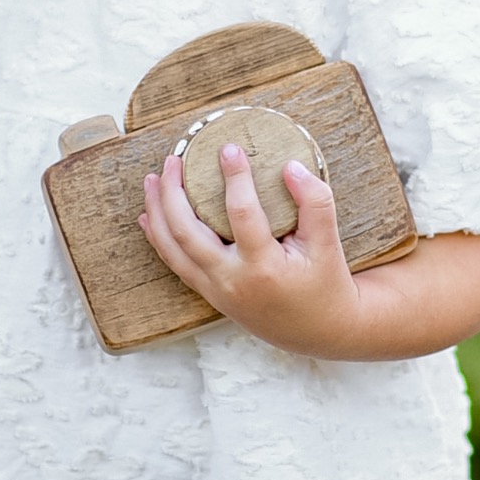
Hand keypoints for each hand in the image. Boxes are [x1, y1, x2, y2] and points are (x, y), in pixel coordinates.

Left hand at [140, 145, 366, 356]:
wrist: (319, 331)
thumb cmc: (325, 285)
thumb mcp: (329, 245)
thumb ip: (315, 203)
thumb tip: (291, 166)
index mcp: (263, 268)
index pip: (242, 214)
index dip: (235, 177)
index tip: (230, 148)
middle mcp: (231, 280)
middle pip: (186, 231)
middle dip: (173, 191)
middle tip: (174, 159)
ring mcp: (215, 290)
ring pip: (171, 248)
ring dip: (157, 211)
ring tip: (152, 179)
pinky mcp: (209, 293)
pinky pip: (175, 263)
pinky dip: (158, 238)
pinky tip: (150, 215)